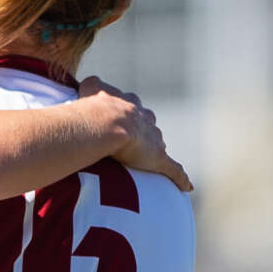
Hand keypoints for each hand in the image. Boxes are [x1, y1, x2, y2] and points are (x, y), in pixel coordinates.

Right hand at [79, 78, 192, 193]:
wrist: (107, 124)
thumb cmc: (95, 107)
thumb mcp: (91, 87)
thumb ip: (92, 84)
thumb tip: (85, 84)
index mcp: (132, 104)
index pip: (133, 108)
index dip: (127, 114)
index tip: (120, 120)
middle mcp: (146, 118)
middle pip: (148, 124)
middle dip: (143, 131)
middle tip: (132, 141)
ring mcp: (155, 138)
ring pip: (158, 144)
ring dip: (153, 151)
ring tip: (145, 164)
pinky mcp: (160, 159)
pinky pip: (174, 171)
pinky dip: (180, 178)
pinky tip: (187, 187)